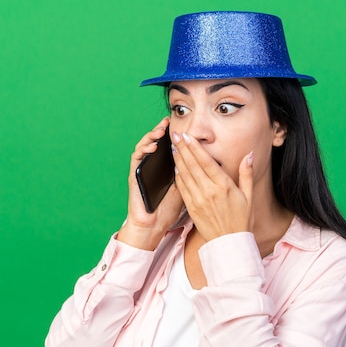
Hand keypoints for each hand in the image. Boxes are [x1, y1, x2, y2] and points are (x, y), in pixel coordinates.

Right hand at [118, 118, 182, 249]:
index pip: (170, 147)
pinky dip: (143, 150)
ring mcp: (143, 169)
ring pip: (145, 146)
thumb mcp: (186, 189)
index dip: (174, 136)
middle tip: (168, 121)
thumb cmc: (169, 210)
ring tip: (160, 130)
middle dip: (162, 131)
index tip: (183, 126)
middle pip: (157, 143)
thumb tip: (210, 163)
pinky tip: (152, 147)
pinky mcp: (134, 175)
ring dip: (152, 136)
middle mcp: (153, 165)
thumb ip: (194, 175)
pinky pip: (137, 158)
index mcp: (165, 168)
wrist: (153, 225)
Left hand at [171, 131, 253, 241]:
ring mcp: (198, 200)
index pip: (206, 161)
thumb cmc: (242, 220)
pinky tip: (175, 167)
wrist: (229, 243)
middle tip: (175, 134)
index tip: (187, 135)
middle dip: (182, 148)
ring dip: (178, 160)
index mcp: (224, 186)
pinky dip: (178, 176)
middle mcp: (209, 191)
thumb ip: (247, 174)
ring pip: (185, 175)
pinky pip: (182, 189)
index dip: (194, 147)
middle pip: (192, 165)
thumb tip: (249, 155)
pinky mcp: (191, 208)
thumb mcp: (249, 196)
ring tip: (173, 147)